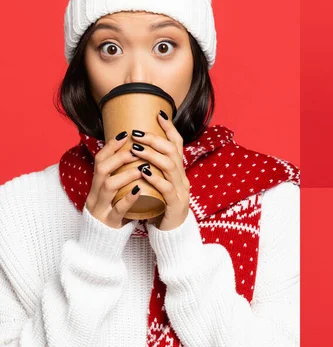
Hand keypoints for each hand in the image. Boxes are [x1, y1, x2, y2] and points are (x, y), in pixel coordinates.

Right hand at [86, 132, 143, 228]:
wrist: (99, 244)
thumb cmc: (112, 213)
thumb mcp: (112, 194)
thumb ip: (119, 177)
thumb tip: (134, 154)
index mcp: (97, 185)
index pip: (99, 160)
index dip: (111, 146)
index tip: (126, 134)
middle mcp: (96, 194)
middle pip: (101, 169)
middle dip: (118, 157)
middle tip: (136, 150)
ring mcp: (101, 208)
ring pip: (108, 186)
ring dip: (125, 175)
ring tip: (141, 168)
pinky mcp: (109, 222)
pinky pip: (117, 210)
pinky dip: (128, 199)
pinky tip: (139, 191)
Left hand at [128, 113, 190, 230]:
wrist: (173, 232)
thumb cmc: (161, 206)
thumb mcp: (158, 183)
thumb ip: (152, 168)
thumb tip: (137, 149)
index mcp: (179, 171)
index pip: (177, 144)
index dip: (169, 128)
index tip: (158, 114)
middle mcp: (183, 177)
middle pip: (173, 151)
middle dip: (155, 139)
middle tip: (137, 133)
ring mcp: (181, 190)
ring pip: (170, 166)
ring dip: (152, 155)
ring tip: (136, 149)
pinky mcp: (176, 204)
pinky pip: (167, 188)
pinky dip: (155, 178)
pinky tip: (143, 172)